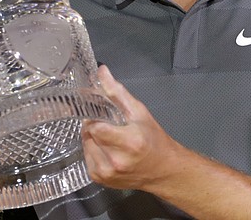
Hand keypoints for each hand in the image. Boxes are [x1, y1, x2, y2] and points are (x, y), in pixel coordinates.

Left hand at [82, 65, 182, 191]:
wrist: (164, 171)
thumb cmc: (154, 139)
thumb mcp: (138, 112)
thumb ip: (116, 91)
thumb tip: (101, 71)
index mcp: (128, 142)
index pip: (95, 126)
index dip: (95, 117)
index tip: (100, 113)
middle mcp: (116, 161)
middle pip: (89, 134)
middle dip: (94, 125)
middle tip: (108, 124)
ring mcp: (106, 173)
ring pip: (85, 144)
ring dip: (92, 137)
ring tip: (109, 137)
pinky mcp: (100, 179)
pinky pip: (86, 156)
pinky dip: (93, 149)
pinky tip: (107, 149)